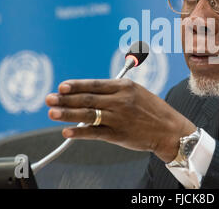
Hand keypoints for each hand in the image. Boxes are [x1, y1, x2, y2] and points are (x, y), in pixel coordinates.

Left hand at [45, 79, 196, 162]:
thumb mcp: (137, 92)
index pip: (94, 84)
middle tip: (49, 99)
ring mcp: (119, 118)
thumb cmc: (153, 110)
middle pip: (87, 99)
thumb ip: (115, 91)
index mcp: (125, 87)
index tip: (62, 86)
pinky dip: (80, 132)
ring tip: (52, 113)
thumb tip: (90, 92)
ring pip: (88, 115)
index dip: (76, 85)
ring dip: (68, 114)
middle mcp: (120, 101)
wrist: (169, 130)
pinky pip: (95, 133)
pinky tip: (67, 131)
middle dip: (66, 99)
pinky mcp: (118, 134)